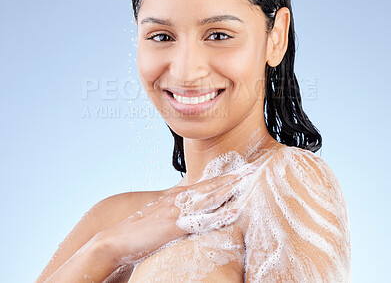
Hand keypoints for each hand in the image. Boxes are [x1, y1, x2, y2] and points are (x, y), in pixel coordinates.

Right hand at [95, 172, 248, 268]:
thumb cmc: (142, 227)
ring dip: (231, 189)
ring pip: (210, 197)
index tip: (247, 170)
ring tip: (249, 181)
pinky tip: (233, 210)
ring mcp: (177, 210)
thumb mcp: (164, 212)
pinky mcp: (173, 225)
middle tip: (256, 168)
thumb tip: (196, 205)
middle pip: (213, 185)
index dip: (229, 176)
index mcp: (179, 195)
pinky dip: (219, 214)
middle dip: (236, 177)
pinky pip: (201, 220)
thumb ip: (181, 207)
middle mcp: (180, 198)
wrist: (117, 239)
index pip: (209, 182)